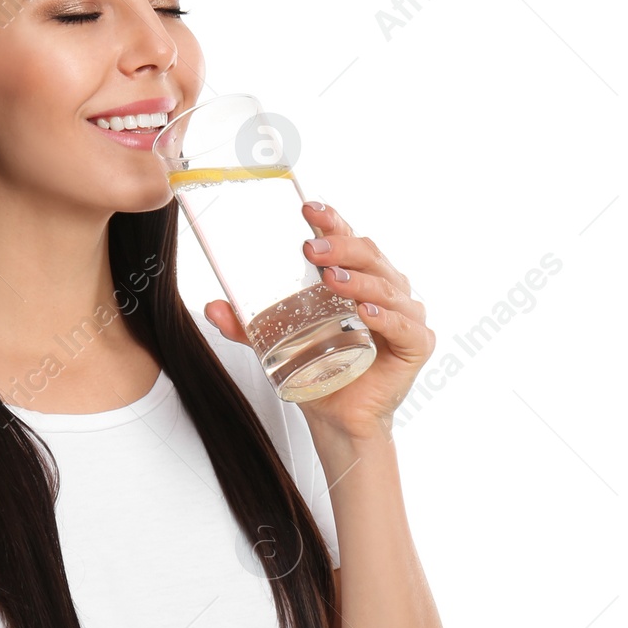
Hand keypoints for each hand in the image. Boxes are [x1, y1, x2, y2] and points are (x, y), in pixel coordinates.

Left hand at [203, 201, 434, 439]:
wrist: (339, 418)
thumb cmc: (318, 370)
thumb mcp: (275, 343)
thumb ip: (246, 325)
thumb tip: (211, 307)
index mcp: (358, 276)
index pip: (348, 239)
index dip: (332, 221)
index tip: (308, 209)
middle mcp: (386, 289)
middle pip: (369, 255)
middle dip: (341, 247)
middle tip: (311, 248)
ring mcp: (405, 315)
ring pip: (387, 287)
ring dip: (360, 280)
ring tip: (333, 279)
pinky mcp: (416, 345)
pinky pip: (404, 327)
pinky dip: (388, 318)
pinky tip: (367, 314)